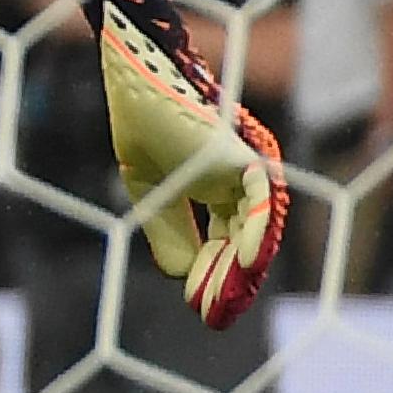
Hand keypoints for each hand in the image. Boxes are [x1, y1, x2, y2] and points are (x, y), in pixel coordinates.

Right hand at [90, 0, 288, 321]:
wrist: (134, 75)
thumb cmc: (141, 120)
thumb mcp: (148, 190)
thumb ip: (168, 229)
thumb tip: (185, 276)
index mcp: (217, 188)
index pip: (226, 243)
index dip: (214, 278)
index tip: (201, 310)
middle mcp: (237, 183)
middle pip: (244, 244)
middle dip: (227, 283)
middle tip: (212, 317)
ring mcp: (242, 170)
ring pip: (255, 231)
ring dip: (240, 270)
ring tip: (221, 302)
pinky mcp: (240, 157)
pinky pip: (258, 202)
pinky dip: (255, 233)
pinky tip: (241, 264)